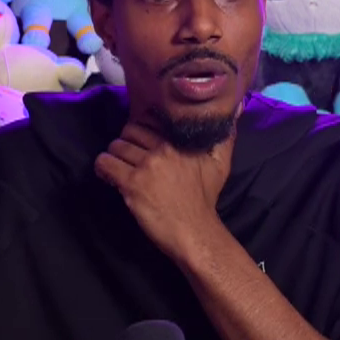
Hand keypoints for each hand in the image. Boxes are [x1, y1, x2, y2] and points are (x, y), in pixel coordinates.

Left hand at [96, 122, 231, 263]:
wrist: (195, 230)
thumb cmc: (205, 198)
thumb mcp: (221, 163)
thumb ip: (225, 136)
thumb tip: (236, 109)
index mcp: (181, 142)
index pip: (150, 120)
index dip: (142, 128)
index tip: (142, 139)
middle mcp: (164, 149)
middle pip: (130, 130)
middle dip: (126, 141)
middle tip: (129, 155)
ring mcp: (147, 166)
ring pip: (116, 146)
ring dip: (114, 155)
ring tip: (118, 166)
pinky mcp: (132, 184)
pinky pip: (107, 164)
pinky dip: (103, 167)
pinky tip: (108, 174)